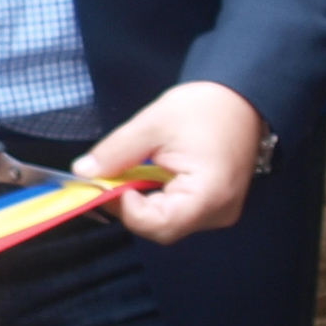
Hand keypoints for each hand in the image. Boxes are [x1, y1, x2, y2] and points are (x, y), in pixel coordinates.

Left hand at [79, 80, 266, 242]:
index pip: (159, 225)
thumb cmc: (205, 107)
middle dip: (131, 206)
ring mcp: (219, 212)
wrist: (242, 97)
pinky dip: (158, 198)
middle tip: (112, 178)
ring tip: (134, 173)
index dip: (127, 209)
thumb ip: (116, 152)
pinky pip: (179, 213)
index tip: (108, 182)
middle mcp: (219, 213)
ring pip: (168, 222)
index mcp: (209, 195)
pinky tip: (151, 176)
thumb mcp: (152, 124)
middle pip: (162, 228)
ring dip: (143, 203)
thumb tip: (83, 172)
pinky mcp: (215, 206)